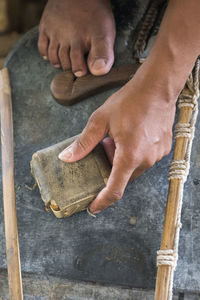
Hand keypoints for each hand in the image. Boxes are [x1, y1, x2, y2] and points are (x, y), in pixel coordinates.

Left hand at [58, 63, 176, 213]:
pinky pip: (145, 159)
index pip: (115, 189)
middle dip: (111, 168)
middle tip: (105, 148)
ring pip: (134, 168)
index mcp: (129, 156)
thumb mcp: (100, 120)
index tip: (93, 207)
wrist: (157, 88)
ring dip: (123, 160)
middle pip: (123, 177)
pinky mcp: (163, 149)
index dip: (102, 201)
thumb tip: (67, 157)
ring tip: (117, 138)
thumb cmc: (130, 101)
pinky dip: (134, 154)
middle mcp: (146, 160)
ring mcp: (157, 155)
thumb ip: (84, 142)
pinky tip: (130, 136)